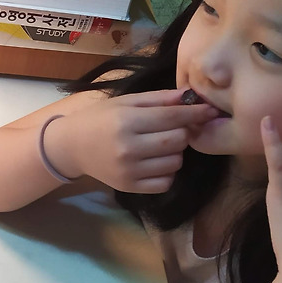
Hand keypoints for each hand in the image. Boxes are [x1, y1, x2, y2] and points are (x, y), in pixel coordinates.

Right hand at [46, 88, 218, 193]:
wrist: (72, 146)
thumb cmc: (100, 119)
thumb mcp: (126, 102)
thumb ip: (159, 99)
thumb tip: (191, 95)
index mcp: (127, 122)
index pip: (172, 117)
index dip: (195, 113)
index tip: (210, 109)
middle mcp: (128, 148)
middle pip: (178, 140)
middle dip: (183, 132)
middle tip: (175, 127)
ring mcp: (129, 171)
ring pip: (175, 162)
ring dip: (176, 152)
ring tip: (162, 144)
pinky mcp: (130, 187)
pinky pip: (166, 182)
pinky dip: (168, 172)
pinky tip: (157, 162)